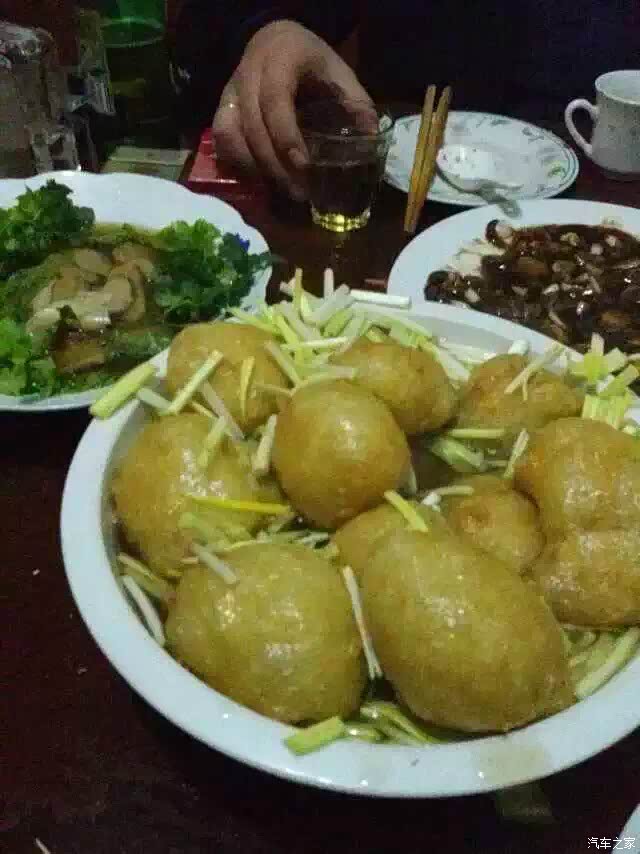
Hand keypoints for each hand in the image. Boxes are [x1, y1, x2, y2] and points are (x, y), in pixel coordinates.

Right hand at [212, 20, 371, 198]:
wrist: (274, 39)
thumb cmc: (310, 59)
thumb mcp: (337, 70)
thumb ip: (355, 102)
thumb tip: (372, 139)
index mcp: (280, 60)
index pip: (276, 100)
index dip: (286, 135)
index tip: (303, 165)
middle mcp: (249, 75)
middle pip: (253, 125)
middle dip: (274, 165)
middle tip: (298, 193)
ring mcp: (231, 92)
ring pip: (230, 134)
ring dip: (253, 168)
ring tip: (279, 191)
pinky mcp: (223, 107)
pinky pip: (222, 140)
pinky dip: (238, 163)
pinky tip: (260, 181)